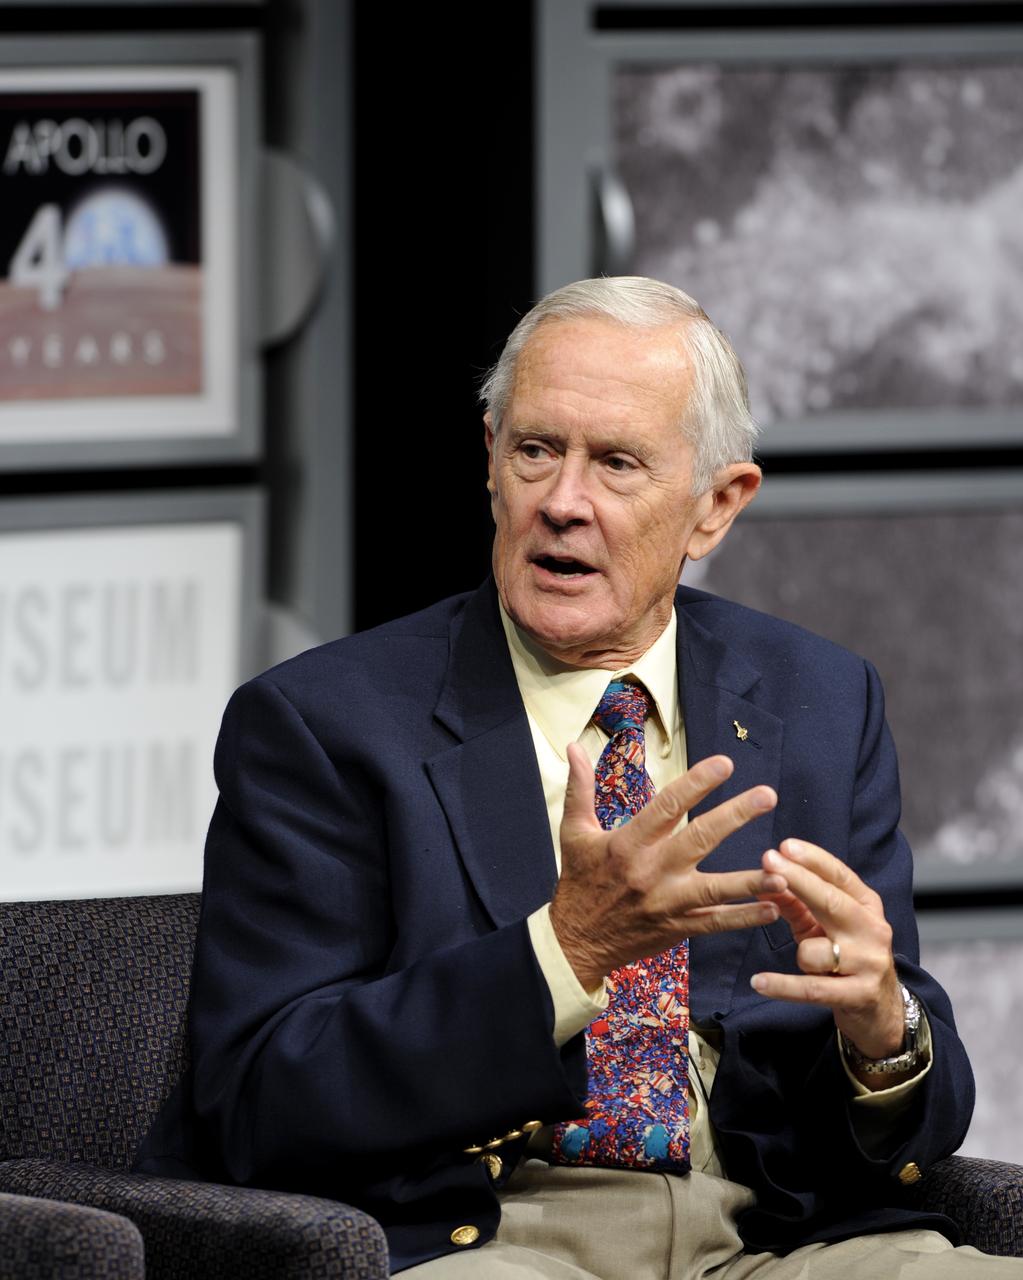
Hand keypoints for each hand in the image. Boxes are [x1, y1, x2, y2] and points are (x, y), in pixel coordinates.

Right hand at [549, 746, 782, 990]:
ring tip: (784, 869)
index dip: (696, 783)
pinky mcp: (677, 929)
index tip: (725, 763)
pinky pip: (716, 924)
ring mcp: (667, 904)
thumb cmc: (578, 882)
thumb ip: (580, 788)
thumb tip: (574, 746)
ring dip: (751, 880)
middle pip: (698, 840)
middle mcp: (650, 872)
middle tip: (768, 795)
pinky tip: (773, 908)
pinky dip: (745, 918)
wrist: (575, 942)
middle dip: (735, 816)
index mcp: (627, 844)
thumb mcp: (573, 833)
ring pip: (715, 890)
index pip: (666, 807)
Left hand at [751, 839, 904, 1080]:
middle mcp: (873, 930)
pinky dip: (783, 986)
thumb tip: (763, 880)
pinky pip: (812, 989)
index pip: (841, 876)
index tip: (785, 846)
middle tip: (768, 861)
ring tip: (806, 962)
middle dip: (798, 879)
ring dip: (801, 954)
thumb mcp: (822, 925)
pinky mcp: (859, 996)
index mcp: (867, 906)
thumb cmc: (845, 957)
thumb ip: (795, 903)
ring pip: (816, 949)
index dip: (813, 860)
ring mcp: (869, 964)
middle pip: (831, 901)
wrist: (881, 1010)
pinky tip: (758, 982)